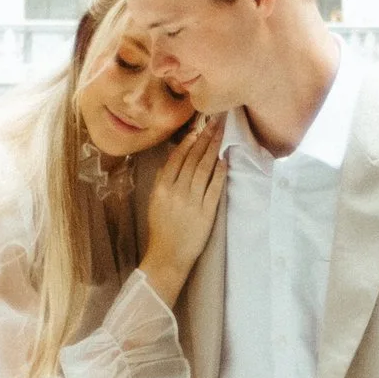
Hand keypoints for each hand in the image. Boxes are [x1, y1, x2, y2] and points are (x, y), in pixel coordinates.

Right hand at [140, 117, 226, 305]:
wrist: (168, 255)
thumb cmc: (161, 228)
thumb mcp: (154, 201)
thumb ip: (162, 179)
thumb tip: (174, 156)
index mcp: (162, 188)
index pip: (177, 159)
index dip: (189, 141)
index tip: (198, 127)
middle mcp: (177, 192)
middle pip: (193, 160)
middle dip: (205, 139)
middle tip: (215, 122)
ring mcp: (192, 202)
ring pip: (204, 170)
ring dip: (213, 150)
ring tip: (220, 134)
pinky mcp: (207, 212)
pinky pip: (214, 188)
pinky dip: (220, 173)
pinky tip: (224, 161)